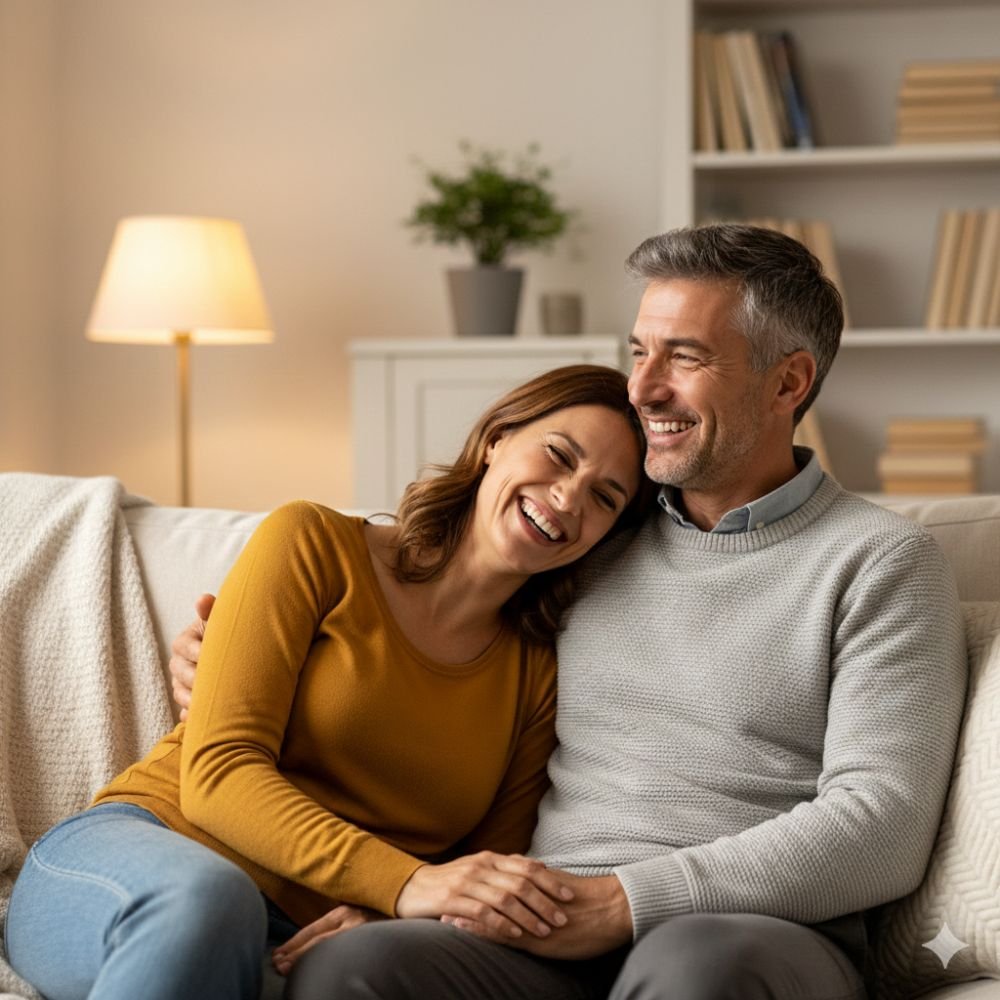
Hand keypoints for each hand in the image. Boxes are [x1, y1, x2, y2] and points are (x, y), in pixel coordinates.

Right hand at [169, 593, 214, 720]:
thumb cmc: (226, 634)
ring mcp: (180, 684)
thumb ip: (211, 611)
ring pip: (181, 694)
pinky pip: (185, 712)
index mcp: (183, 642)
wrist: (232, 654)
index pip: (186, 647)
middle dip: (198, 678)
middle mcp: (178, 663)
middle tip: (217, 682)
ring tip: (213, 702)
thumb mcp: (219, 621)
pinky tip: (205, 719)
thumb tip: (203, 598)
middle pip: (182, 674)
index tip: (212, 655)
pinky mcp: (186, 702)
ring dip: (195, 699)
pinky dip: (193, 716)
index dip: (200, 652)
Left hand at [271, 904, 382, 975]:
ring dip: (305, 959)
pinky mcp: (373, 944)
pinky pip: (346, 956)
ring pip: (328, 948)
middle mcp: (352, 919)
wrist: (408, 911)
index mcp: (345, 911)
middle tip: (277, 964)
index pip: (313, 928)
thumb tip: (317, 938)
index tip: (279, 952)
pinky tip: (318, 972)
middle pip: (317, 939)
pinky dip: (329, 965)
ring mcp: (362, 932)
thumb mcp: (357, 913)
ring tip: (286, 969)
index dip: (294, 942)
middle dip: (295, 952)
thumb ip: (341, 922)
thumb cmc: (381, 916)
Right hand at [396, 852, 573, 940]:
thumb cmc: (450, 881)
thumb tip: (537, 867)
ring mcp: (466, 882)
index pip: (526, 867)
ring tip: (545, 930)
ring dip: (528, 916)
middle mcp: (481, 866)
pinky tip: (516, 935)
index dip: (550, 881)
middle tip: (562, 917)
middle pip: (520, 882)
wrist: (411, 887)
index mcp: (490, 858)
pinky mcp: (452, 900)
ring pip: (505, 898)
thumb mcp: (478, 869)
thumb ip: (504, 869)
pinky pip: (483, 912)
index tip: (569, 895)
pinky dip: (502, 924)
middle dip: (545, 901)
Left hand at [442, 872, 631, 959]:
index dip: (477, 885)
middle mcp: (529, 899)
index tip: (456, 883)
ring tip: (443, 914)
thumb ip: (544, 883)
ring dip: (468, 915)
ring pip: (493, 915)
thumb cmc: (594, 901)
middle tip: (439, 898)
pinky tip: (467, 932)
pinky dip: (483, 932)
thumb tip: (532, 874)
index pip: (498, 884)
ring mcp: (531, 919)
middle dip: (466, 898)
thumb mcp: (563, 889)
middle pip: (490, 897)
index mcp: (535, 886)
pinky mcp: (537, 938)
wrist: (614, 909)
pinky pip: (505, 934)